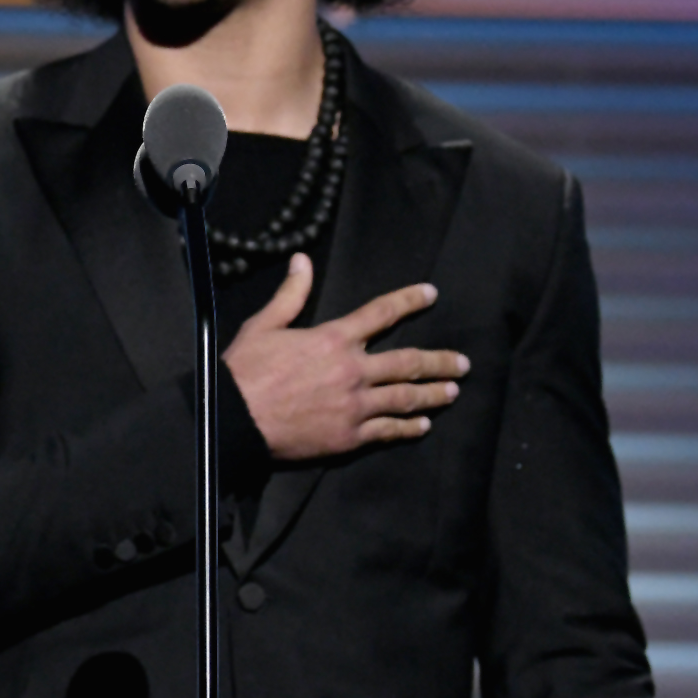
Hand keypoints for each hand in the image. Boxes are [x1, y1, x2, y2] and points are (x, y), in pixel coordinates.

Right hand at [223, 255, 466, 461]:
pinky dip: (408, 428)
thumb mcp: (264, 325)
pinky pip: (387, 431)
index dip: (409, 300)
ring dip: (433, 395)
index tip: (431, 295)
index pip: (381, 313)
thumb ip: (291, 295)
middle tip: (462, 363)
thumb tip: (302, 260)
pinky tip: (422, 426)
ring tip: (452, 392)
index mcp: (334, 338)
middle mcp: (353, 370)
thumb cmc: (245, 371)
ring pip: (405, 398)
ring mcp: (354, 406)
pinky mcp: (349, 436)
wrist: (234, 420)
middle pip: (408, 363)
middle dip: (440, 361)